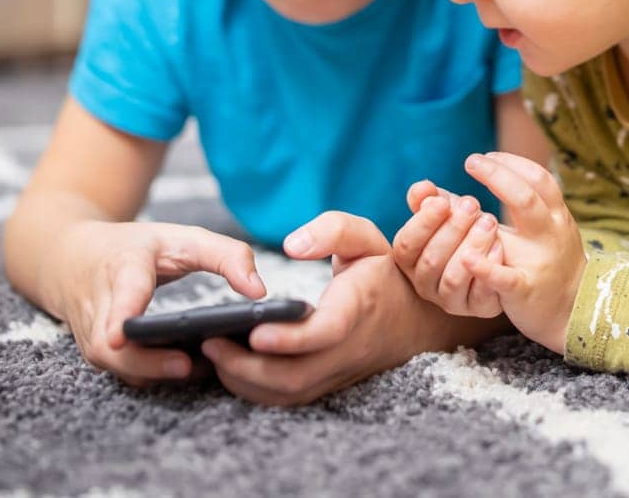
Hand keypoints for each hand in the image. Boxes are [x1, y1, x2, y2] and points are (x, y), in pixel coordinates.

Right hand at [48, 219, 264, 387]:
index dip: (119, 315)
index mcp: (122, 267)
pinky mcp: (96, 352)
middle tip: (186, 366)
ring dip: (152, 372)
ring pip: (114, 365)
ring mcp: (92, 334)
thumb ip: (226, 256)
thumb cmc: (136, 247)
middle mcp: (99, 306)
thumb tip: (260, 293)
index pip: (120, 293)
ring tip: (199, 369)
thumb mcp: (182, 237)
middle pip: (110, 345)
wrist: (71, 258)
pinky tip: (185, 370)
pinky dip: (149, 374)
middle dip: (145, 361)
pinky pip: (121, 371)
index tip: (119, 336)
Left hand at [199, 211, 480, 405]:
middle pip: (297, 375)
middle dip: (248, 367)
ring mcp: (339, 372)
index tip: (254, 331)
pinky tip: (231, 368)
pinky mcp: (329, 383)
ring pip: (289, 393)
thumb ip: (332, 230)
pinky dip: (256, 390)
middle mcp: (349, 348)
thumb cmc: (385, 272)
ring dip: (246, 382)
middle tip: (209, 342)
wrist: (419, 319)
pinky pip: (290, 397)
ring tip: (211, 354)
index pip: (325, 333)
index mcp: (359, 308)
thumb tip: (292, 245)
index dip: (290, 338)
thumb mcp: (368, 237)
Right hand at [391, 181, 506, 317]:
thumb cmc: (462, 231)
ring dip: (472, 247)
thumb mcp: (444, 213)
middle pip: (431, 260)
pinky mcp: (478, 309)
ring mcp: (450, 301)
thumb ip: (428, 199)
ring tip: (489, 222)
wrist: (497, 260)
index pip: (406, 245)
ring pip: (453, 279)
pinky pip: (481, 294)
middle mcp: (425, 284)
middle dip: (452, 230)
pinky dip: (489, 268)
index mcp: (410, 260)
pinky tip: (499, 246)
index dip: (423, 223)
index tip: (443, 201)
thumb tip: (423, 188)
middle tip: (473, 205)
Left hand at [457, 152, 585, 353]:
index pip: (537, 179)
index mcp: (552, 215)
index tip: (483, 157)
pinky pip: (506, 279)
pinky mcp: (526, 290)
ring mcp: (537, 262)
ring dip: (481, 221)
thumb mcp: (536, 228)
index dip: (511, 164)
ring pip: (510, 238)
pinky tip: (465, 258)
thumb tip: (446, 187)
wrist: (576, 309)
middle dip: (498, 176)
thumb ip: (506, 204)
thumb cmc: (547, 260)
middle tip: (471, 162)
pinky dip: (485, 268)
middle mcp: (548, 234)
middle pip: (526, 198)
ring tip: (460, 204)